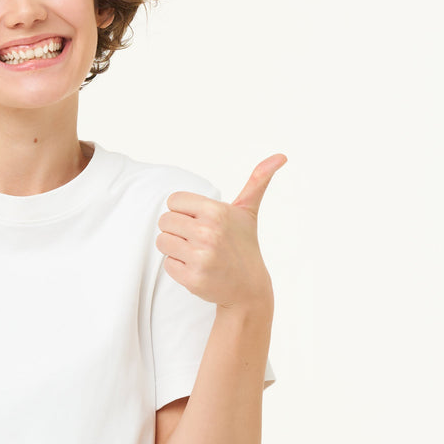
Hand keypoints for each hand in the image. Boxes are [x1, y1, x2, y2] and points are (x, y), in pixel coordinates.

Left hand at [156, 154, 286, 309]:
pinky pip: (167, 264)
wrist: (248, 288)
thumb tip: (281, 155)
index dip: (183, 211)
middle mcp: (208, 233)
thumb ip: (258, 181)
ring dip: (175, 248)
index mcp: (217, 212)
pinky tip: (197, 268)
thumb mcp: (248, 211)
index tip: (199, 221)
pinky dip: (178, 267)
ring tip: (196, 253)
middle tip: (198, 240)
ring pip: (162, 241)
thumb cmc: (243, 244)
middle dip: (177, 230)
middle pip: (164, 221)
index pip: (173, 201)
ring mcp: (200, 257)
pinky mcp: (192, 278)